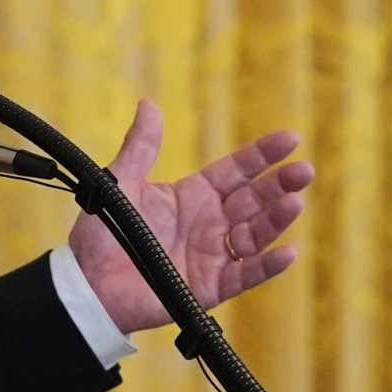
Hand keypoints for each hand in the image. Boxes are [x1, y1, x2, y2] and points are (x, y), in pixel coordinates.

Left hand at [66, 100, 314, 334]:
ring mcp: (213, 255)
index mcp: (194, 196)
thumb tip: (149, 104)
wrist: (87, 285)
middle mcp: (210, 224)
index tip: (291, 139)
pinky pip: (244, 275)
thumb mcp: (120, 183)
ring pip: (255, 235)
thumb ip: (141, 147)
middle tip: (304, 170)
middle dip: (280, 185)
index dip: (263, 155)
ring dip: (277, 220)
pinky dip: (267, 266)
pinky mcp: (210, 287)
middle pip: (255, 200)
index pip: (237, 170)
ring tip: (295, 203)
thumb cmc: (102, 234)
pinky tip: (287, 252)